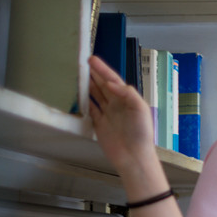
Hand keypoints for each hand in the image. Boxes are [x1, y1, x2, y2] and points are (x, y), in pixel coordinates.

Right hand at [86, 55, 155, 175]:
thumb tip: (109, 83)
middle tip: (80, 62)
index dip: (102, 69)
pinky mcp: (99, 124)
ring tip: (76, 74)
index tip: (91, 59)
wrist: (134, 157)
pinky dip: (83, 101)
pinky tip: (76, 93)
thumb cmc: (140, 133)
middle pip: (102, 85)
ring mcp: (107, 113)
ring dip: (86, 85)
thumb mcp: (140, 109)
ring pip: (95, 95)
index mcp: (127, 98)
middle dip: (93, 74)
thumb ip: (127, 93)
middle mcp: (117, 104)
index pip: (113, 80)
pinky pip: (90, 109)